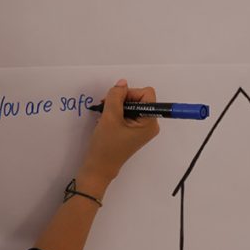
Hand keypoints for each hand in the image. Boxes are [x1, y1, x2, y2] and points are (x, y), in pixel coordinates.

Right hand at [77, 79, 159, 194]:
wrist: (99, 167)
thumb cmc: (106, 144)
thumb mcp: (109, 117)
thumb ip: (116, 96)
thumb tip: (122, 83)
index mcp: (149, 122)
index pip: (146, 94)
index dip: (130, 93)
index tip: (116, 101)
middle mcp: (149, 124)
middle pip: (140, 98)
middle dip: (122, 99)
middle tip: (106, 106)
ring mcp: (142, 128)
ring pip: (132, 105)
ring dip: (117, 106)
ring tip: (105, 115)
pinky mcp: (133, 131)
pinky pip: (128, 114)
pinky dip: (117, 113)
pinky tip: (107, 120)